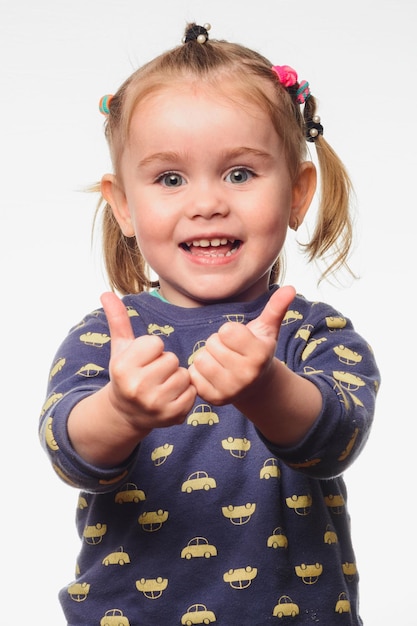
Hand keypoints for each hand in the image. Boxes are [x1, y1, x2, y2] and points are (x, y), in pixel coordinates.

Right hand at [101, 292, 196, 431]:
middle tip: (154, 374)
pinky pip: (192, 392)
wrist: (127, 414)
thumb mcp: (120, 348)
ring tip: (162, 384)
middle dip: (166, 363)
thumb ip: (118, 320)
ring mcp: (155, 405)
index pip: (156, 343)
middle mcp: (137, 388)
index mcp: (123, 368)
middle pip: (172, 359)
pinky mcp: (172, 416)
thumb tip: (106, 292)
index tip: (143, 360)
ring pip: (184, 375)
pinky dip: (186, 393)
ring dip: (177, 378)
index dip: (152, 349)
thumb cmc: (126, 374)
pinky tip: (171, 396)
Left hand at [188, 286, 295, 405]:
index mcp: (259, 354)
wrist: (257, 386)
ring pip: (201, 359)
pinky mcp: (214, 399)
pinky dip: (198, 372)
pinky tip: (212, 374)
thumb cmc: (258, 350)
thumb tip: (290, 287)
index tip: (238, 339)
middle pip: (212, 343)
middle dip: (217, 343)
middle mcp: (246, 374)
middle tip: (229, 351)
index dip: (229, 331)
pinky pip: (193, 375)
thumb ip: (276, 307)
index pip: (226, 330)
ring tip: (221, 361)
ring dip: (207, 357)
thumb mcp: (267, 329)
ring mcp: (230, 390)